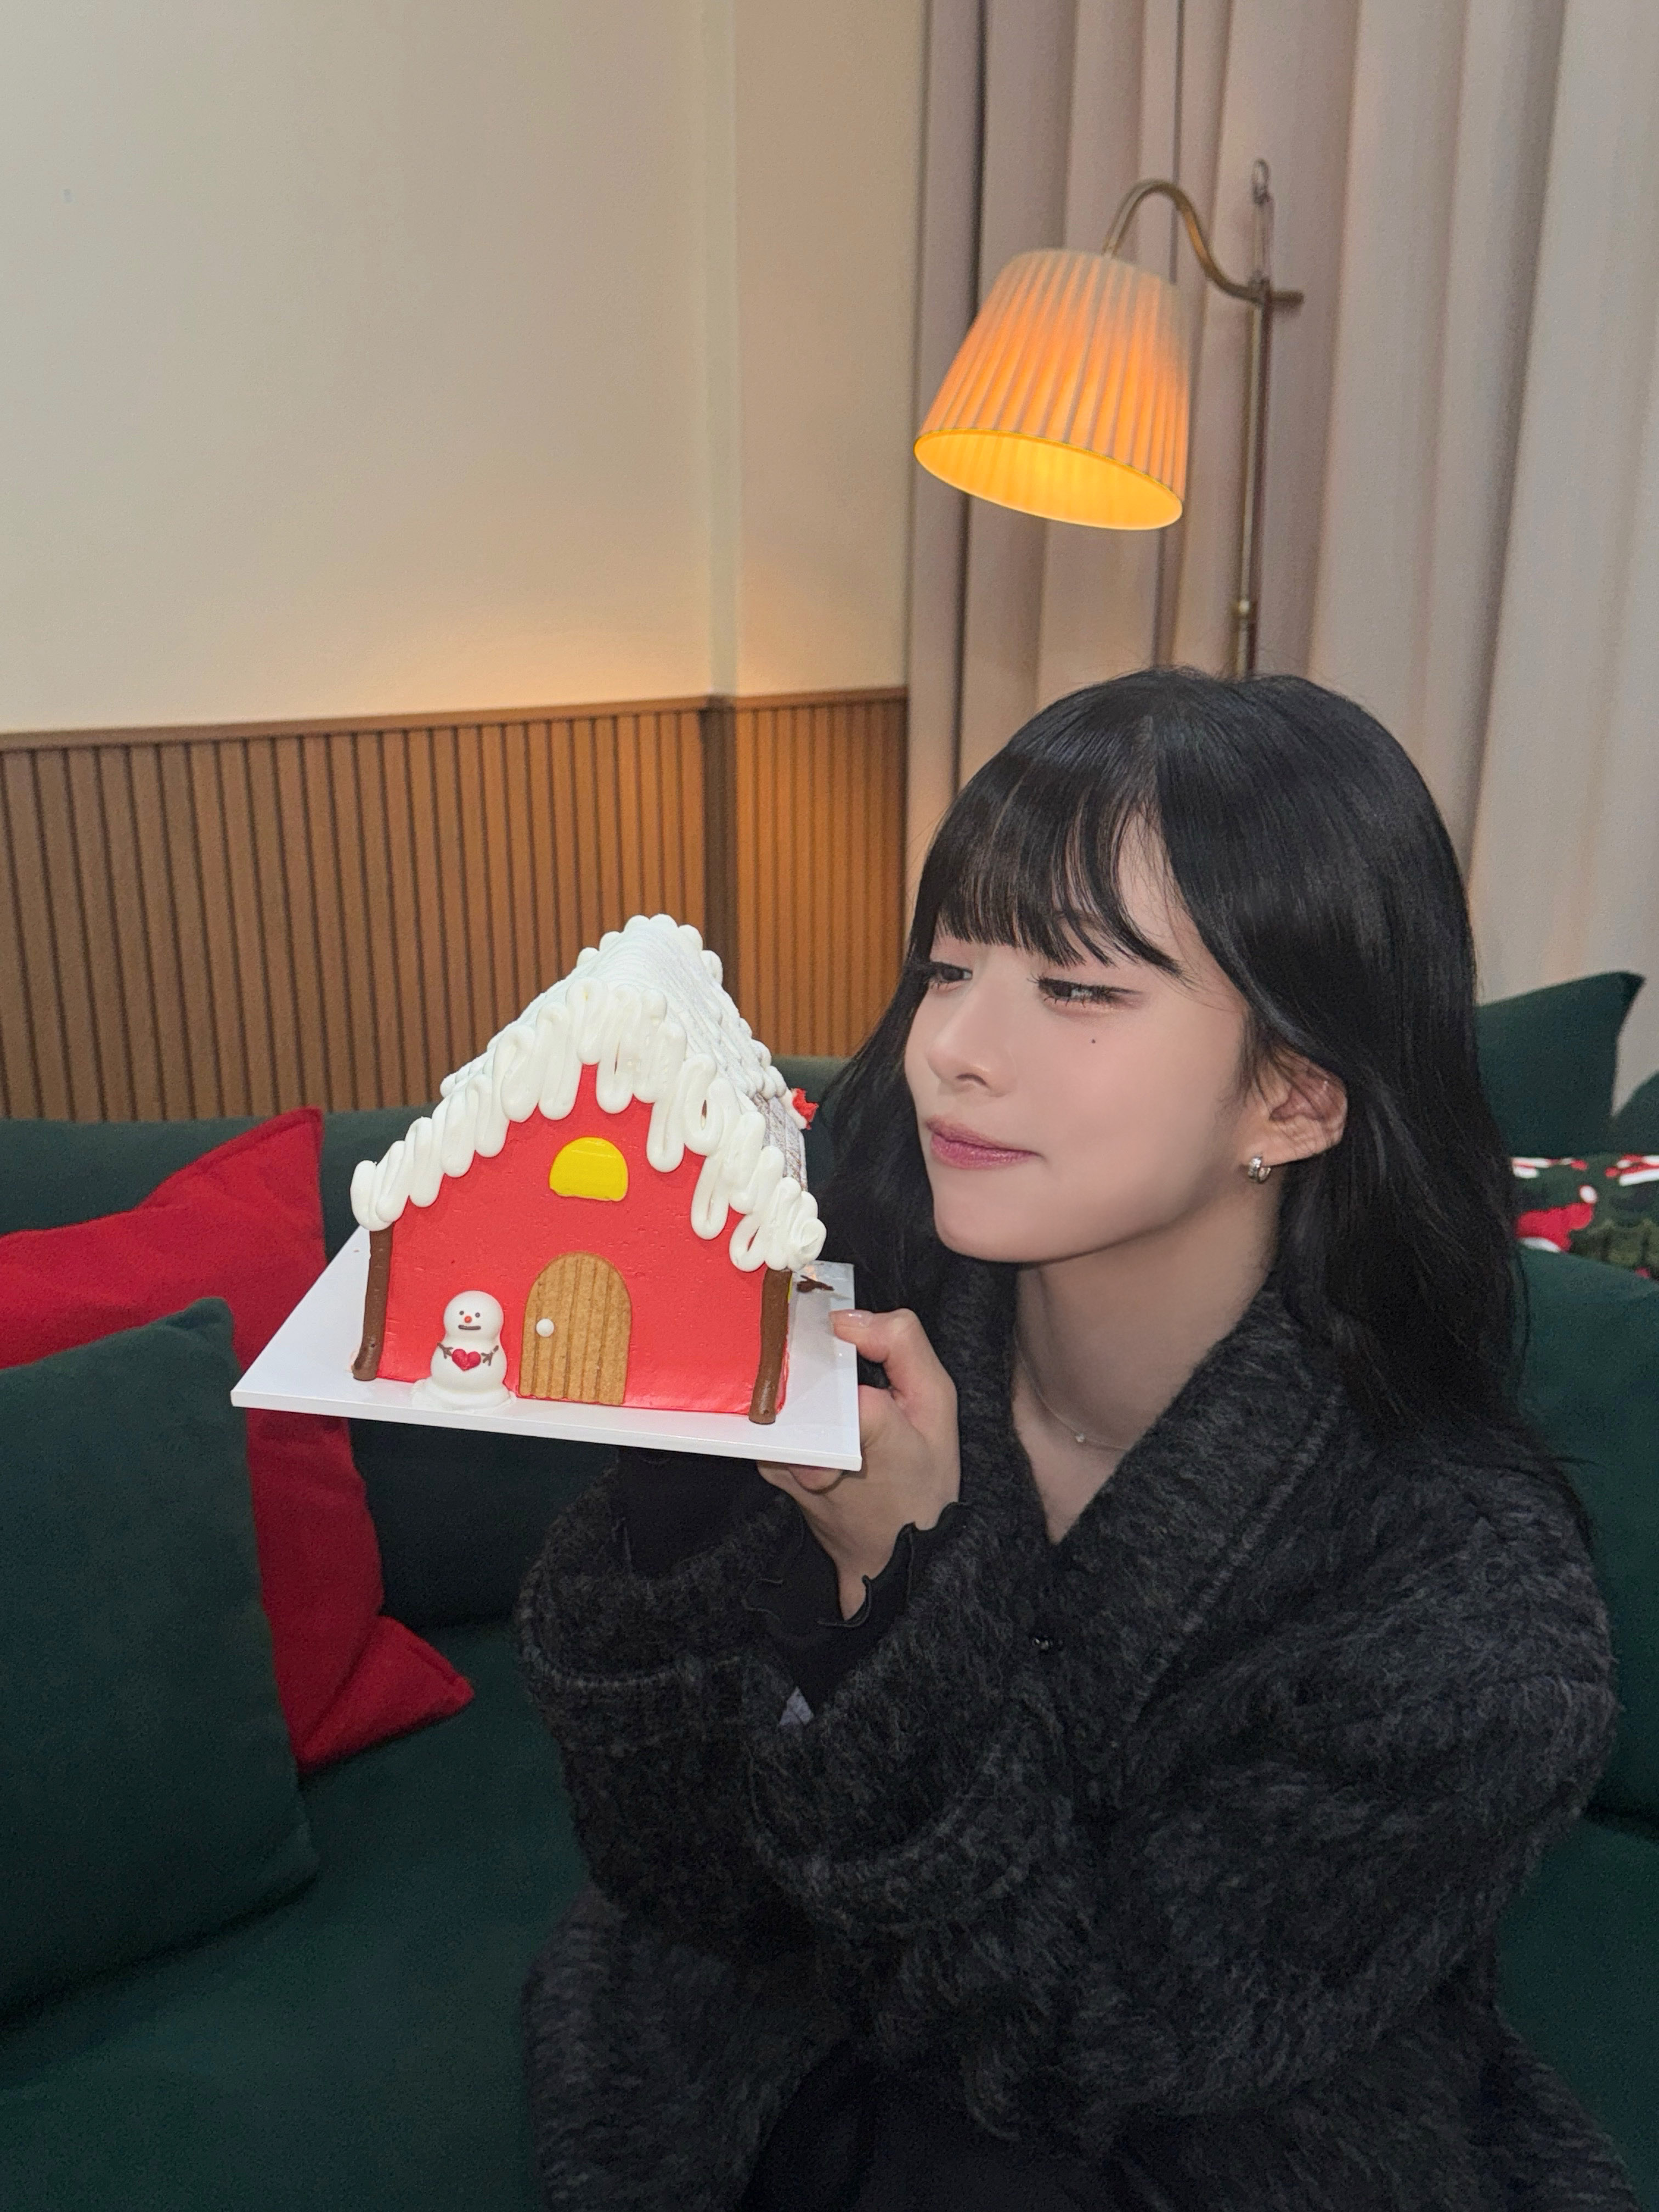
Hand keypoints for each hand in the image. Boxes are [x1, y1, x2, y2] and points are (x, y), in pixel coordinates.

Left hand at [756, 1307, 960, 1619]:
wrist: (896, 1560)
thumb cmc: (924, 1486)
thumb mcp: (938, 1406)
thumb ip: (902, 1345)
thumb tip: (846, 1317)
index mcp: (860, 1421)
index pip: (829, 1345)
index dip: (841, 1333)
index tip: (853, 1336)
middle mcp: (810, 1440)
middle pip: (803, 1364)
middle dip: (825, 1359)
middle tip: (856, 1371)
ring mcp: (782, 1457)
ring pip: (789, 1391)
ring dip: (813, 1388)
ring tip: (847, 1401)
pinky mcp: (770, 1467)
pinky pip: (781, 1420)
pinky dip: (802, 1414)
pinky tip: (830, 1423)